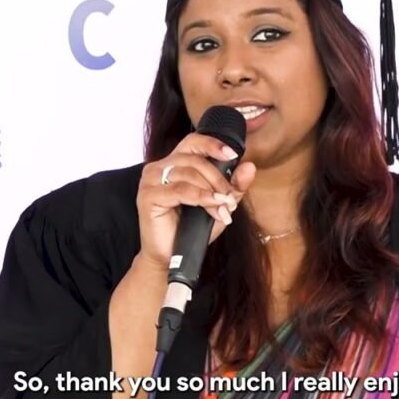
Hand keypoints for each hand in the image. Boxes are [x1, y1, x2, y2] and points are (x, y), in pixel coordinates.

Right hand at [136, 132, 256, 270]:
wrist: (172, 257)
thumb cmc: (192, 228)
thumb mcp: (219, 204)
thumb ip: (234, 185)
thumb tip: (250, 166)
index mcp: (173, 163)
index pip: (193, 142)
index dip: (213, 144)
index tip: (233, 154)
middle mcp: (159, 167)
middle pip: (195, 159)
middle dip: (218, 178)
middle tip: (229, 198)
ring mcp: (151, 180)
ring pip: (189, 173)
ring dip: (211, 191)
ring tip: (221, 207)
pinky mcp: (148, 196)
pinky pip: (180, 190)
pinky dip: (200, 197)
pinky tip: (211, 205)